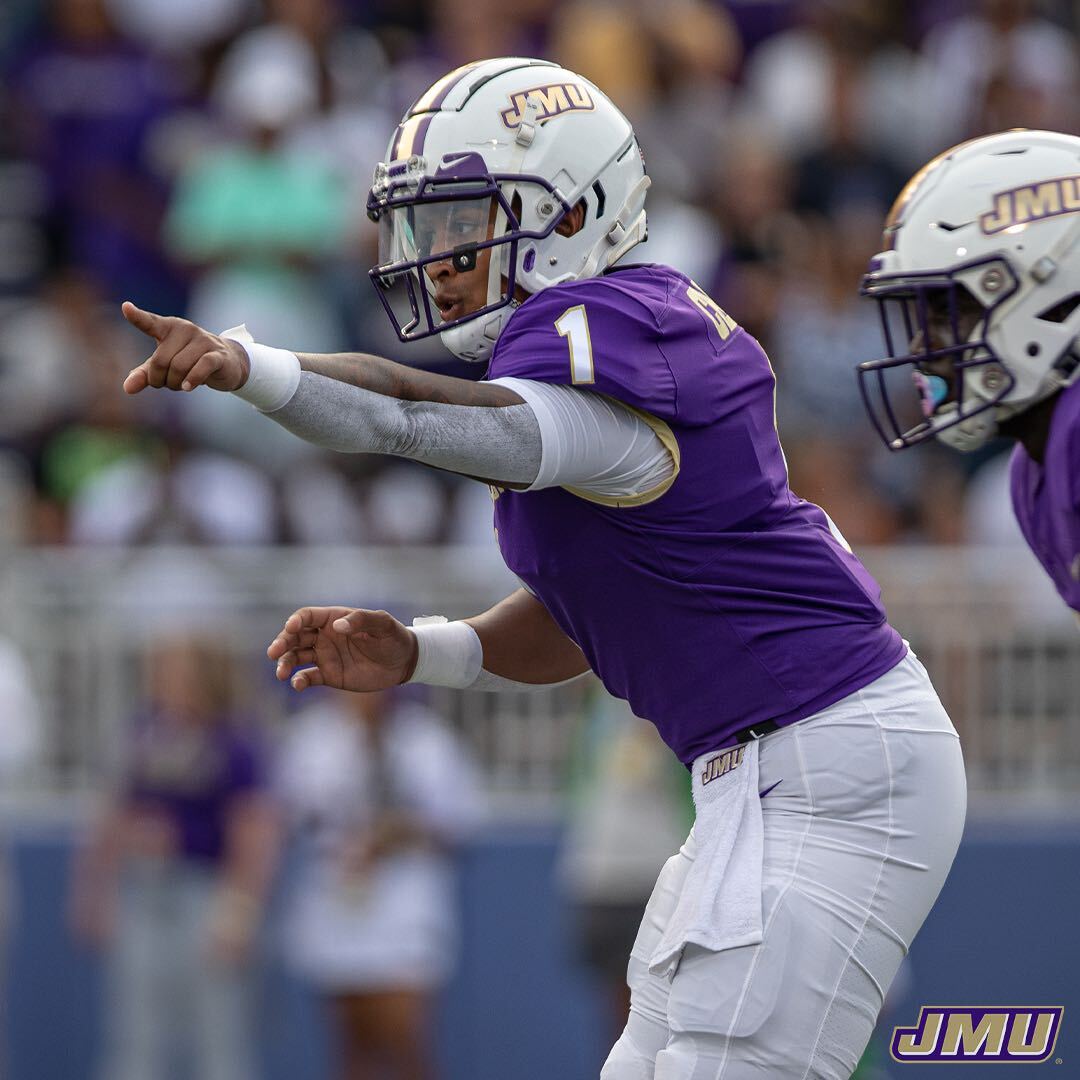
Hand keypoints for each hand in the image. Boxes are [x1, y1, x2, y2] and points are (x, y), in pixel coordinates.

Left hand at [121, 301, 249, 393]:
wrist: (227, 363)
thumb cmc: (190, 361)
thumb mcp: (164, 366)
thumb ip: (145, 374)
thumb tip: (127, 388)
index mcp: (169, 327)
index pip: (150, 322)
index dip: (138, 317)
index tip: (126, 308)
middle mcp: (186, 329)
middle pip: (161, 360)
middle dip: (159, 379)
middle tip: (165, 384)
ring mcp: (203, 340)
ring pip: (179, 367)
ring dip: (175, 384)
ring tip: (180, 386)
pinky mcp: (218, 354)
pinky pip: (201, 367)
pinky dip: (192, 380)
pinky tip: (187, 387)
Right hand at [267, 606, 418, 691]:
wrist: (403, 662)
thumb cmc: (393, 637)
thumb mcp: (383, 624)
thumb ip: (362, 620)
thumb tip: (338, 626)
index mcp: (334, 619)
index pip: (308, 616)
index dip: (296, 621)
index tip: (290, 628)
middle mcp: (325, 636)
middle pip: (295, 637)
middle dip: (282, 643)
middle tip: (273, 652)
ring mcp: (325, 656)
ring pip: (296, 657)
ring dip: (285, 663)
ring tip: (281, 673)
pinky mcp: (329, 675)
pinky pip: (308, 677)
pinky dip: (299, 680)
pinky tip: (297, 684)